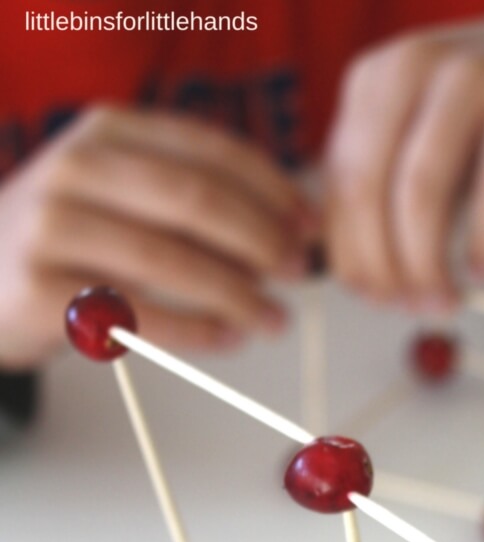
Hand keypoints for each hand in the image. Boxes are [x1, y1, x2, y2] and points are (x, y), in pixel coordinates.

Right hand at [0, 106, 318, 366]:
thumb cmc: (73, 242)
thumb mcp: (121, 194)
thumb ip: (190, 199)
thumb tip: (290, 228)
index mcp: (108, 131)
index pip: (209, 149)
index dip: (271, 189)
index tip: (310, 226)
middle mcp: (77, 168)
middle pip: (195, 199)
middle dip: (262, 239)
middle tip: (298, 273)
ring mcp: (53, 227)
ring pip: (171, 259)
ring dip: (237, 294)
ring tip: (274, 318)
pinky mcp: (42, 291)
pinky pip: (140, 314)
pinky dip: (197, 330)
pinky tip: (229, 338)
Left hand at [325, 0, 483, 306]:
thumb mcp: (432, 143)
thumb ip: (395, 197)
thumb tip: (368, 281)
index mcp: (374, 81)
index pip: (340, 186)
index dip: (351, 257)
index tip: (375, 300)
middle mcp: (412, 66)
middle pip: (370, 191)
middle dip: (384, 268)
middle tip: (411, 310)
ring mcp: (472, 72)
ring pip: (421, 190)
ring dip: (427, 264)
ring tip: (446, 301)